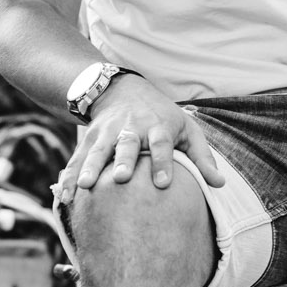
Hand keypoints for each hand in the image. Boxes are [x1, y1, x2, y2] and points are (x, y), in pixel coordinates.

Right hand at [65, 77, 225, 194]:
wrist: (122, 90)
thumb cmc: (162, 117)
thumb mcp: (186, 130)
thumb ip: (202, 158)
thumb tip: (220, 185)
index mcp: (158, 126)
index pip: (161, 144)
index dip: (162, 162)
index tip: (162, 183)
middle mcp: (131, 127)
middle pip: (127, 143)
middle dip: (123, 160)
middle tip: (121, 178)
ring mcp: (107, 132)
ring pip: (98, 150)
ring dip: (91, 168)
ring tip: (85, 187)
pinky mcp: (90, 138)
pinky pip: (78, 158)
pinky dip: (70, 175)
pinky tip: (65, 195)